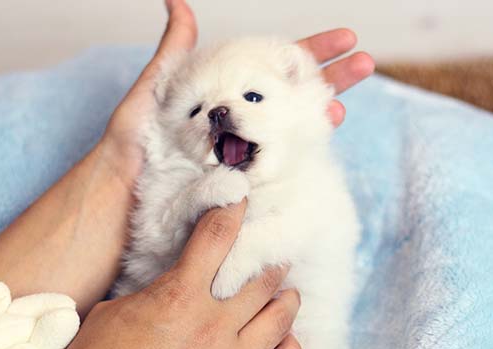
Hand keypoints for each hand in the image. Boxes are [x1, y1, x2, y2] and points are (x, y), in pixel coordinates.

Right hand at [35, 201, 301, 348]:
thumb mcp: (118, 309)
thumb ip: (158, 288)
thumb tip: (178, 276)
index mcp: (180, 297)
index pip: (217, 236)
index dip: (232, 209)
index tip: (241, 196)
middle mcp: (212, 326)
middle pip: (262, 276)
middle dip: (269, 256)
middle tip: (271, 248)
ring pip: (280, 317)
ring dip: (285, 297)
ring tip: (284, 287)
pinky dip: (289, 348)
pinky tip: (284, 338)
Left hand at [101, 0, 373, 186]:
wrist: (125, 185)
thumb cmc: (136, 136)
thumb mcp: (159, 86)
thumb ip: (178, 49)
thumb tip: (176, 0)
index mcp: (230, 92)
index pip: (279, 64)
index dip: (312, 50)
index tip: (345, 37)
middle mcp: (245, 119)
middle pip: (296, 94)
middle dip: (333, 78)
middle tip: (366, 63)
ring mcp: (248, 148)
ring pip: (295, 126)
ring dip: (325, 112)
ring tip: (347, 103)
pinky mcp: (246, 176)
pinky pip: (281, 160)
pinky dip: (303, 146)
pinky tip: (325, 134)